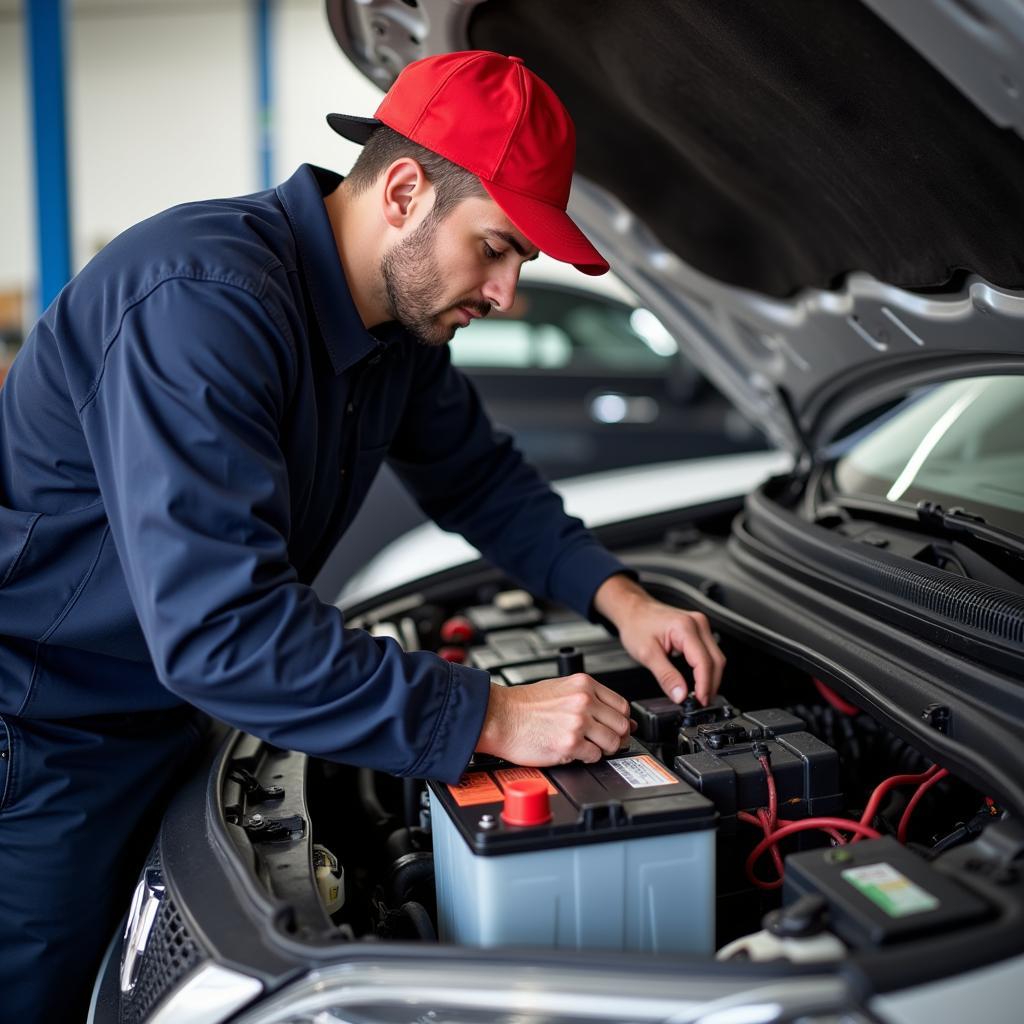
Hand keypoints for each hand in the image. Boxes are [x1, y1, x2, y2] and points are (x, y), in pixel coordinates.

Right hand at [475, 675, 632, 765]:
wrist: (499, 716)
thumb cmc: (523, 705)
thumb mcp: (560, 688)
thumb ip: (588, 698)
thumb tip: (615, 716)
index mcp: (583, 685)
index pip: (622, 705)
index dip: (621, 720)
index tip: (616, 727)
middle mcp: (584, 701)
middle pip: (622, 725)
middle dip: (616, 737)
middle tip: (604, 742)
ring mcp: (578, 722)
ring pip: (613, 743)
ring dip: (603, 749)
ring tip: (586, 747)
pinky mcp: (570, 744)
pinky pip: (594, 757)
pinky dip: (587, 758)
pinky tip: (574, 752)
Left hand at [593, 574, 724, 704]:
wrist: (633, 610)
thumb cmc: (636, 625)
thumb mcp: (647, 654)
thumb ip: (666, 676)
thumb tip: (680, 695)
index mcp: (685, 627)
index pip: (704, 662)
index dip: (704, 686)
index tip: (699, 702)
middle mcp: (698, 624)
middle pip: (716, 661)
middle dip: (710, 685)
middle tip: (700, 704)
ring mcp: (700, 626)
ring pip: (716, 658)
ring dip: (711, 679)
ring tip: (699, 696)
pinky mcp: (699, 631)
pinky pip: (710, 653)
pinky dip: (707, 670)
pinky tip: (699, 682)